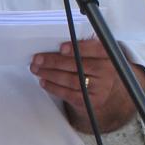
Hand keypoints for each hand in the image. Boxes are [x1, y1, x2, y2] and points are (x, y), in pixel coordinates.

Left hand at [30, 38, 144, 132]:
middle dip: (55, 61)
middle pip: (79, 65)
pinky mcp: (90, 101)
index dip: (78, 48)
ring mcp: (100, 88)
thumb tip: (57, 42)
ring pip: (71, 80)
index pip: (96, 49)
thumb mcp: (96, 53)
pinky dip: (54, 87)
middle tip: (38, 58)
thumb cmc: (97, 66)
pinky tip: (44, 81)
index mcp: (108, 55)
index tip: (62, 48)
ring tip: (37, 69)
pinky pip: (69, 94)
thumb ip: (84, 46)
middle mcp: (107, 71)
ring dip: (50, 74)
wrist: (107, 89)